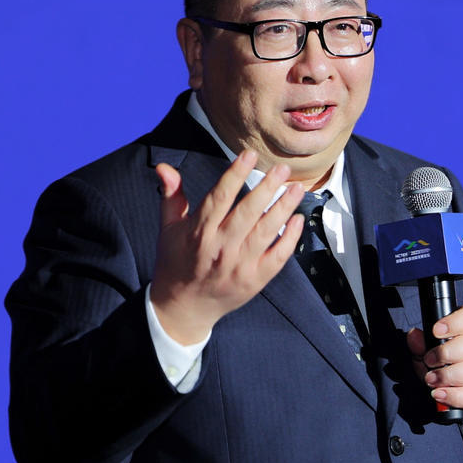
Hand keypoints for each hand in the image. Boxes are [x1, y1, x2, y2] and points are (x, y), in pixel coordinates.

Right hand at [150, 149, 306, 344]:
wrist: (184, 307)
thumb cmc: (176, 263)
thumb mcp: (168, 228)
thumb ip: (171, 195)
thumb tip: (164, 168)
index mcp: (199, 231)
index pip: (220, 196)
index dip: (236, 173)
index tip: (250, 155)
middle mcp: (220, 247)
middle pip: (248, 211)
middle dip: (267, 187)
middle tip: (282, 169)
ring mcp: (239, 265)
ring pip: (266, 231)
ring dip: (284, 208)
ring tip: (296, 189)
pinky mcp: (254, 280)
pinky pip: (277, 256)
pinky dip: (290, 239)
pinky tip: (298, 220)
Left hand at [406, 305, 462, 431]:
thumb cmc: (445, 364)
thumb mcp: (428, 351)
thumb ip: (420, 343)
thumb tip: (413, 336)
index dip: (454, 323)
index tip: (436, 331)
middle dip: (446, 353)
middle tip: (428, 360)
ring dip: (447, 376)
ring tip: (430, 379)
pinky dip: (452, 395)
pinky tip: (438, 393)